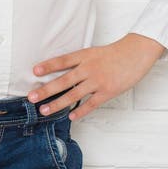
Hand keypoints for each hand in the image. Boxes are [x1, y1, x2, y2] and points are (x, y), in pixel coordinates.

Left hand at [27, 34, 165, 121]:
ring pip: (74, 94)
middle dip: (46, 90)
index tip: (34, 71)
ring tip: (45, 110)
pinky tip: (71, 117)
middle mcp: (89, 68)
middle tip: (31, 97)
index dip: (48, 66)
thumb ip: (80, 62)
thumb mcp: (94, 52)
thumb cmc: (114, 53)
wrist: (136, 53)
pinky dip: (80, 111)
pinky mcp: (108, 91)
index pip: (63, 61)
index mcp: (84, 55)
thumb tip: (63, 72)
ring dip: (58, 103)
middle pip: (64, 80)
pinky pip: (91, 104)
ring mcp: (98, 81)